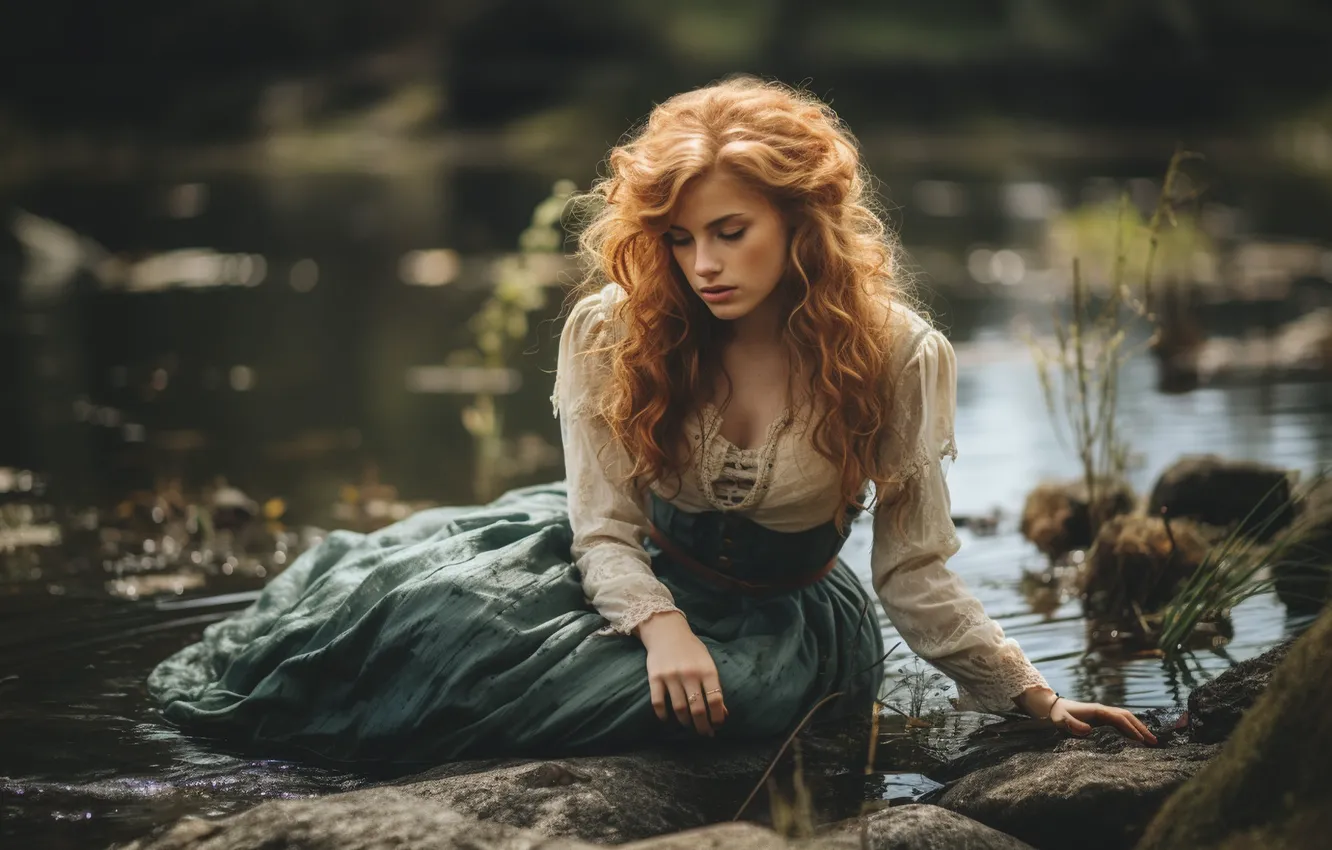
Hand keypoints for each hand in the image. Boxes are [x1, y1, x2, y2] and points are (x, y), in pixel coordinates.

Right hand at [635, 611, 728, 735]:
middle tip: (704, 733)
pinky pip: (658, 703)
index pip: (715, 699)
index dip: (717, 717)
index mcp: (707, 670)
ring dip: (685, 722)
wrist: (666, 630)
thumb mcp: (707, 663)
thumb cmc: (691, 649)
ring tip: (688, 725)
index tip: (717, 726)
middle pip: (697, 708)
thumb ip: (714, 686)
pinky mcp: (655, 677)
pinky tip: (667, 719)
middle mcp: (690, 674)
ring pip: (679, 709)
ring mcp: (671, 676)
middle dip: (702, 725)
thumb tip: (723, 713)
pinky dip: (663, 715)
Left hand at [1018, 688, 1157, 744]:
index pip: (1119, 719)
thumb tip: (1088, 731)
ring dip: (1139, 728)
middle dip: (1141, 728)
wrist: (1052, 707)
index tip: (1140, 740)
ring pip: (1126, 718)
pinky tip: (1137, 738)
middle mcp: (1103, 710)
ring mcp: (1103, 714)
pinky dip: (1131, 728)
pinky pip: (1121, 722)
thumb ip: (1073, 725)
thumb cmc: (1057, 715)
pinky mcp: (1102, 718)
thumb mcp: (1062, 720)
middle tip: (1154, 742)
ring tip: (1151, 741)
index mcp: (1097, 710)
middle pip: (1127, 717)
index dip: (1130, 729)